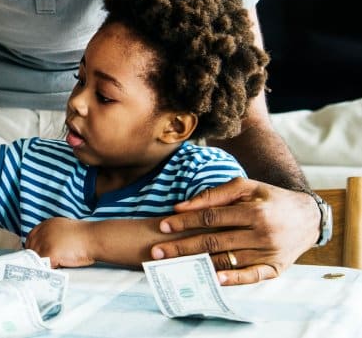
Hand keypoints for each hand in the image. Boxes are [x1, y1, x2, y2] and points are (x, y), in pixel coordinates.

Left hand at [26, 217, 94, 267]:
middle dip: (36, 258)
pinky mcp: (49, 253)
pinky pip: (43, 265)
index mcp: (46, 225)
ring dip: (42, 265)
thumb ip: (53, 235)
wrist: (95, 238)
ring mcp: (45, 242)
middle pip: (31, 249)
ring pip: (35, 258)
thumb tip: (46, 248)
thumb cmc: (86, 236)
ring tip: (51, 269)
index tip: (37, 258)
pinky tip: (55, 271)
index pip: (31, 238)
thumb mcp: (65, 229)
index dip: (34, 249)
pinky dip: (47, 270)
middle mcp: (42, 231)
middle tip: (43, 266)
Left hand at [151, 177, 318, 285]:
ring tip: (174, 266)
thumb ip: (214, 194)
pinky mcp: (275, 268)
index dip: (185, 221)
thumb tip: (181, 206)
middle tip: (157, 251)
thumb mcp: (246, 187)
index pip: (211, 217)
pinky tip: (212, 279)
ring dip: (198, 263)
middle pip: (214, 241)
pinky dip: (232, 279)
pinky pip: (251, 276)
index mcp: (253, 211)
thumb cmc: (270, 199)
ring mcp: (269, 253)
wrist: (309, 218)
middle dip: (182, 247)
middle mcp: (262, 234)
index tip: (163, 226)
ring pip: (227, 259)